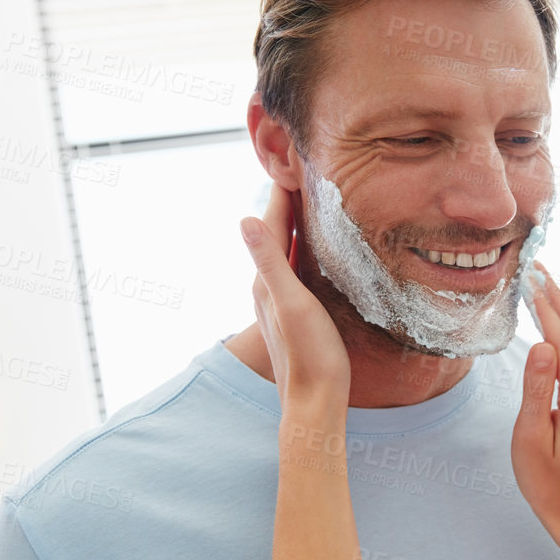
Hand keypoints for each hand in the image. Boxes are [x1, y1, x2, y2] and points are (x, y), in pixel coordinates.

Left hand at [240, 183, 350, 404]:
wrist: (314, 403)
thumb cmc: (309, 356)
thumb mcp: (291, 303)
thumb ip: (269, 262)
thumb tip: (244, 219)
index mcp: (267, 279)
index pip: (271, 222)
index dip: (280, 190)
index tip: (289, 157)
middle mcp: (269, 285)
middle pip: (276, 231)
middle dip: (287, 199)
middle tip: (300, 167)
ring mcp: (282, 299)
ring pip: (286, 248)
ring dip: (295, 222)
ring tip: (309, 197)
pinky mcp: (296, 310)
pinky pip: (298, 266)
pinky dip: (304, 246)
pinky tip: (314, 248)